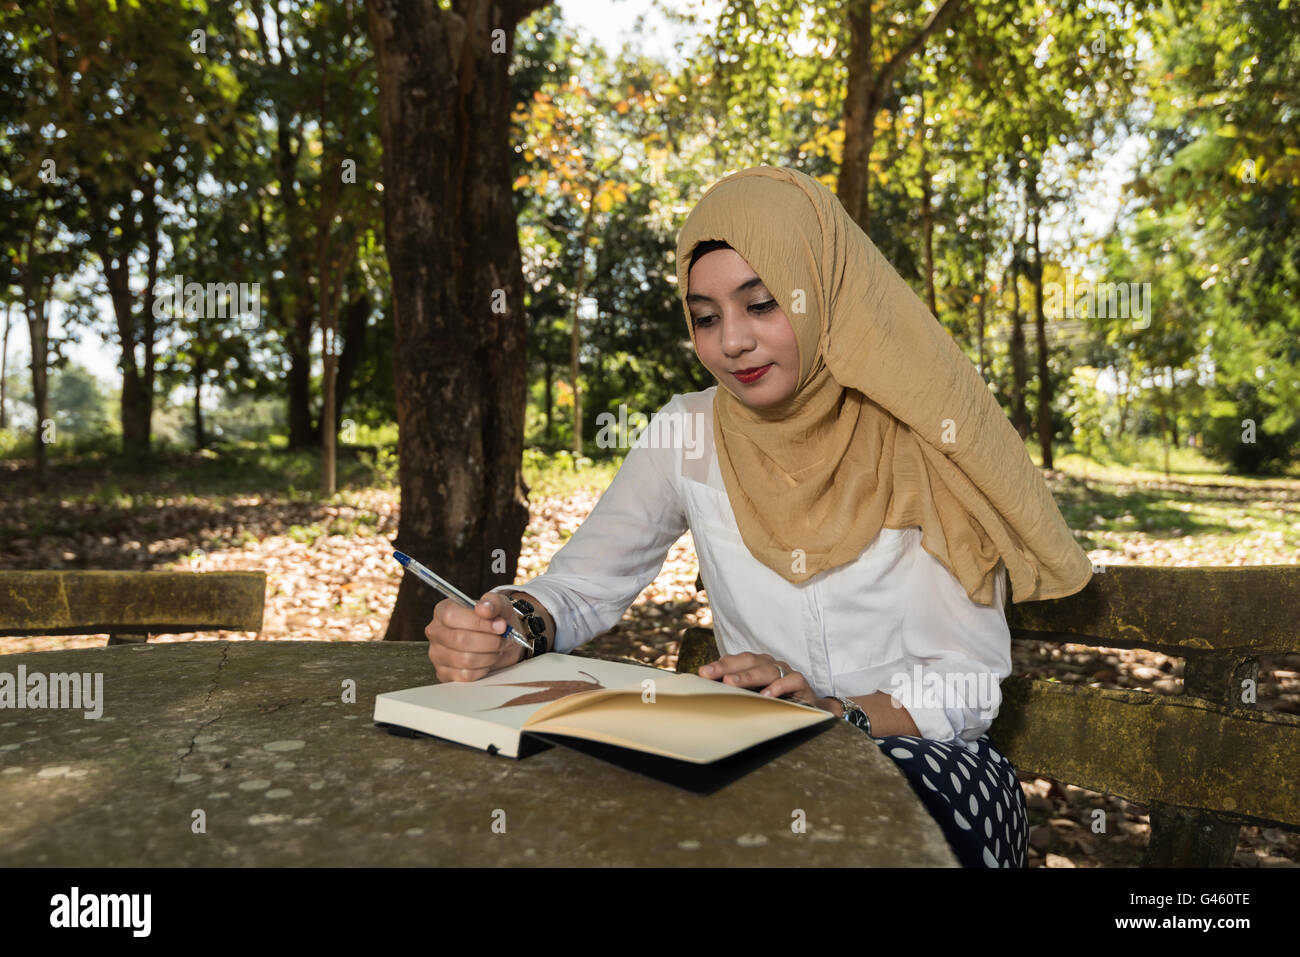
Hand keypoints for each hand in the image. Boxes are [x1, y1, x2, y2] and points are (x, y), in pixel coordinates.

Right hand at [425, 591, 525, 681]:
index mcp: (443, 611)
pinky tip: (487, 661)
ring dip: (489, 656)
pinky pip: (466, 675)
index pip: (452, 616)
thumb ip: (492, 603)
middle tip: (503, 639)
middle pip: (460, 640)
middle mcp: (435, 632)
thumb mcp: (499, 605)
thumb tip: (483, 609)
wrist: (500, 641)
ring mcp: (437, 654)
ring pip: (465, 660)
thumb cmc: (495, 620)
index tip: (500, 626)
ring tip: (497, 649)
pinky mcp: (444, 674)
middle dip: (489, 641)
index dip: (478, 623)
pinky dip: (483, 669)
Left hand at [699, 652, 820, 708]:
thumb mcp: (753, 694)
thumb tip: (708, 692)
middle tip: (709, 675)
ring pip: (766, 669)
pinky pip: (791, 680)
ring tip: (731, 683)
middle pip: (747, 660)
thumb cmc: (775, 700)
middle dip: (727, 667)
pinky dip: (778, 687)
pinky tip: (766, 696)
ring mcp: (785, 671)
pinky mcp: (800, 682)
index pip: (735, 660)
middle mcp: (769, 664)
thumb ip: (735, 691)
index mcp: (756, 664)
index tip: (702, 673)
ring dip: (747, 676)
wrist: (808, 707)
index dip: (719, 665)